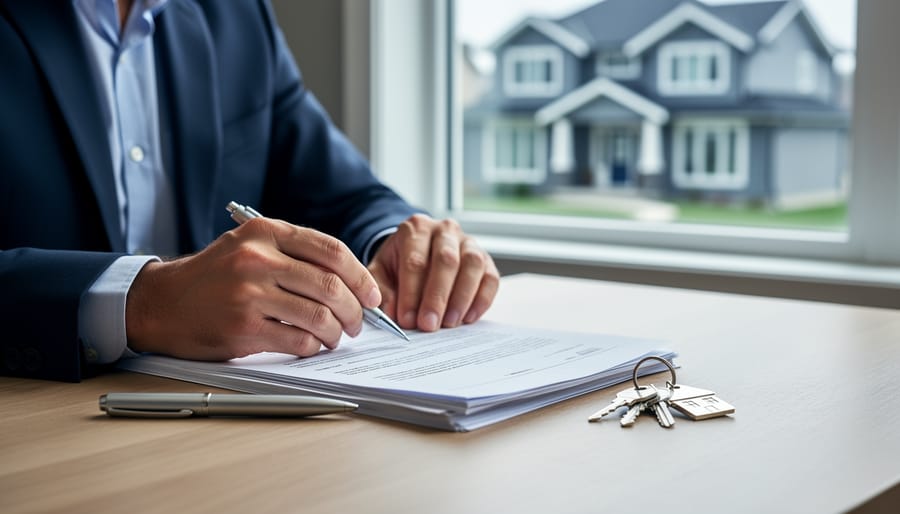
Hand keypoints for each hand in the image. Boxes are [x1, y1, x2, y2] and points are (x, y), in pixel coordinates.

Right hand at [125, 217, 381, 359]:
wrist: (161, 303)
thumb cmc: (213, 277)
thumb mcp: (249, 247)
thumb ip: (293, 253)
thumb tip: (350, 280)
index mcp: (265, 233)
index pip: (331, 250)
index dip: (361, 275)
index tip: (373, 294)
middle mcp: (258, 259)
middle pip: (330, 286)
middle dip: (355, 309)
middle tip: (358, 323)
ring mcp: (249, 294)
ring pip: (319, 317)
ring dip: (337, 333)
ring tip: (336, 337)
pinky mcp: (243, 328)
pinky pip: (298, 341)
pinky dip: (313, 347)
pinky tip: (311, 346)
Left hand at [367, 214, 499, 330]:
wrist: (418, 252)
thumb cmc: (399, 263)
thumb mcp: (380, 271)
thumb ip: (380, 289)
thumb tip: (391, 311)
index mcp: (416, 228)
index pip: (415, 261)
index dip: (411, 293)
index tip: (407, 319)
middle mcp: (445, 230)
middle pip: (446, 260)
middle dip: (437, 297)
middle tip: (429, 325)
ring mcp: (469, 243)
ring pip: (472, 265)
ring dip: (461, 298)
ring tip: (449, 323)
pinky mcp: (486, 260)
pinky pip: (490, 278)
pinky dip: (482, 300)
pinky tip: (467, 318)